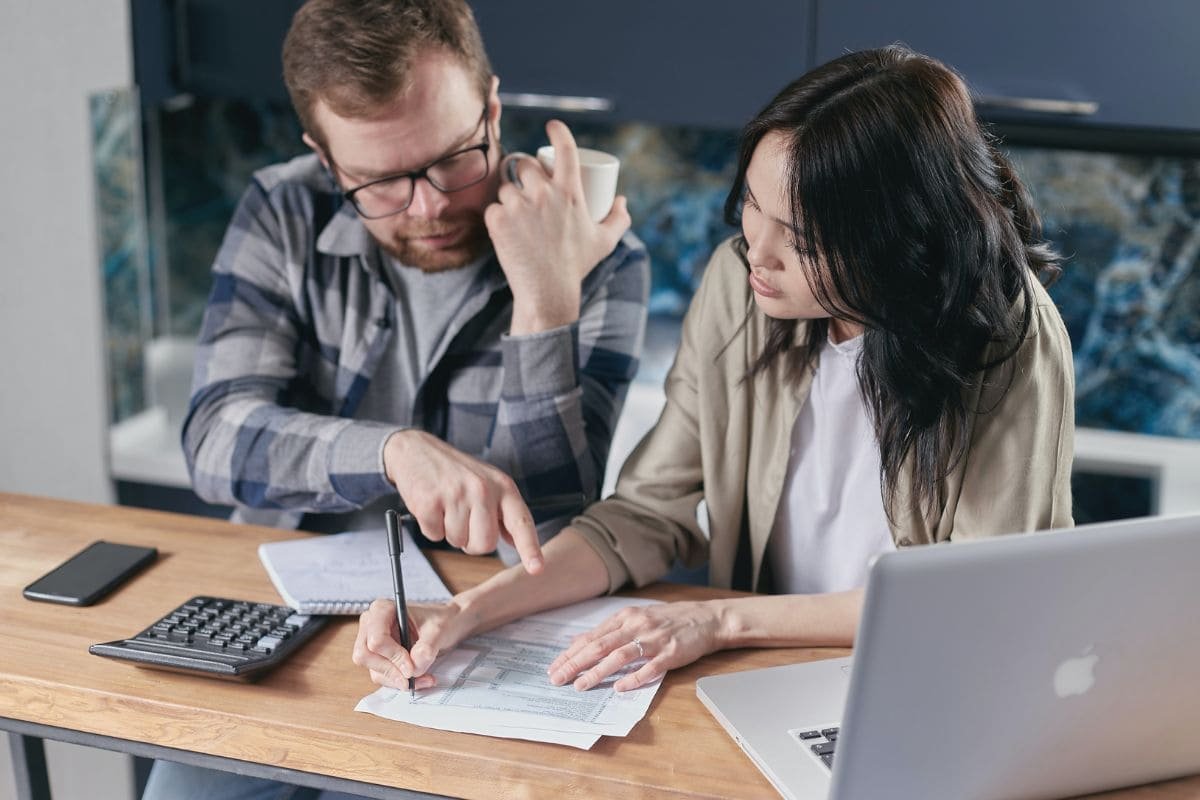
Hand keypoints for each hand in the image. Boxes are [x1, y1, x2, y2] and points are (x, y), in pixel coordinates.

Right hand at [352, 597, 476, 688]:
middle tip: (412, 678)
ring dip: (398, 680)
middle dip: (391, 670)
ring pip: (374, 670)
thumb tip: (414, 667)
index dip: (393, 656)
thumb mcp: (439, 630)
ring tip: (425, 678)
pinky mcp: (379, 658)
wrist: (447, 625)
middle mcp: (371, 625)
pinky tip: (420, 679)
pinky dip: (400, 682)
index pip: (376, 639)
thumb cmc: (441, 620)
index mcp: (382, 609)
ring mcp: (372, 642)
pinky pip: (382, 676)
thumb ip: (426, 647)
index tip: (411, 667)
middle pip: (365, 656)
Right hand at [382, 429, 542, 573]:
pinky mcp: (430, 501)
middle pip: (485, 544)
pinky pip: (434, 536)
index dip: (530, 548)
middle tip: (463, 519)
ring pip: (458, 542)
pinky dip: (431, 527)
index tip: (537, 568)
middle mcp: (483, 489)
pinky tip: (432, 505)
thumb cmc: (456, 472)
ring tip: (446, 506)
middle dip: (472, 542)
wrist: (416, 449)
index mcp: (503, 486)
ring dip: (449, 532)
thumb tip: (516, 542)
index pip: (521, 522)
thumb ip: (503, 513)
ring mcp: (456, 494)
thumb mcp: (489, 483)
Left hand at [484, 119, 630, 334]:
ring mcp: (519, 206)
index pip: (565, 149)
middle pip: (526, 165)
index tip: (552, 126)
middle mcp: (544, 194)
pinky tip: (504, 229)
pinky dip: (497, 217)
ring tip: (517, 215)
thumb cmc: (577, 266)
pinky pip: (493, 208)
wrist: (548, 292)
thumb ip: (618, 219)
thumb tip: (621, 200)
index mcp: (570, 192)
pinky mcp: (498, 220)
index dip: (558, 131)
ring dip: (510, 196)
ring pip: (506, 187)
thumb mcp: (604, 242)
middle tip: (528, 190)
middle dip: (526, 173)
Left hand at [547, 601, 725, 692]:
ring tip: (581, 685)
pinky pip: (649, 668)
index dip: (570, 653)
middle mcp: (636, 625)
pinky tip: (619, 688)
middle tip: (558, 679)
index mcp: (626, 617)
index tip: (554, 667)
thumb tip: (578, 641)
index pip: (591, 637)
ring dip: (598, 672)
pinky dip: (633, 678)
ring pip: (619, 656)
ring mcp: (653, 639)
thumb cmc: (669, 620)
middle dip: (575, 664)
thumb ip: (608, 630)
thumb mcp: (636, 617)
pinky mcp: (670, 653)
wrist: (706, 618)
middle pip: (600, 646)